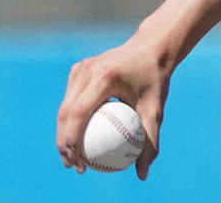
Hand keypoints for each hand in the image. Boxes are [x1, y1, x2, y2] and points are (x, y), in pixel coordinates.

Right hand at [56, 0, 220, 178]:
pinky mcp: (79, 69)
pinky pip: (71, 99)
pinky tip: (78, 139)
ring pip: (64, 107)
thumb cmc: (156, 79)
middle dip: (64, 144)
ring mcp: (81, 68)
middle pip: (65, 113)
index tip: (80, 165)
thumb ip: (150, 141)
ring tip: (73, 158)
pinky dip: (71, 119)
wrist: (153, 47)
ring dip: (64, 133)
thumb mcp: (156, 109)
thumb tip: (142, 174)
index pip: (78, 114)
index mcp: (104, 77)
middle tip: (74, 166)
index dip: (72, 142)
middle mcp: (88, 70)